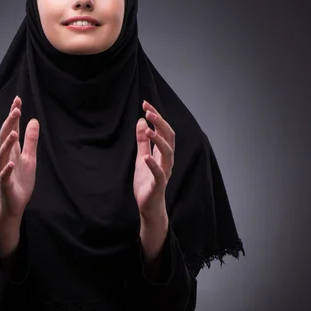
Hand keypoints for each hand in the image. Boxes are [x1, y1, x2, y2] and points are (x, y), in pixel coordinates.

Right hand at [0, 96, 39, 219]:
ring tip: (14, 133)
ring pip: (2, 155)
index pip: (11, 129)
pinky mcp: (5, 184)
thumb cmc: (21, 180)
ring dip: (7, 144)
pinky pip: (4, 176)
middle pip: (5, 138)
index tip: (17, 101)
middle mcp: (5, 158)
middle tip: (16, 110)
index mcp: (12, 150)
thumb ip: (30, 140)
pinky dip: (7, 169)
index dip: (13, 115)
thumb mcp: (30, 158)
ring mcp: (4, 170)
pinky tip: (11, 163)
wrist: (14, 204)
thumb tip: (34, 120)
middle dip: (9, 124)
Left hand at [133, 100, 174, 218]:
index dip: (156, 116)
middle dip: (160, 123)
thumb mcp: (141, 157)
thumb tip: (141, 121)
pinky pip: (160, 174)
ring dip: (158, 140)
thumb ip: (142, 141)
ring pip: (168, 153)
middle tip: (148, 111)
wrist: (149, 206)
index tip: (145, 104)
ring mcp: (164, 172)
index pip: (163, 130)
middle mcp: (167, 160)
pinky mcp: (158, 185)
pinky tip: (146, 158)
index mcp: (163, 153)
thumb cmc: (147, 182)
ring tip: (148, 130)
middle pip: (169, 137)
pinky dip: (153, 165)